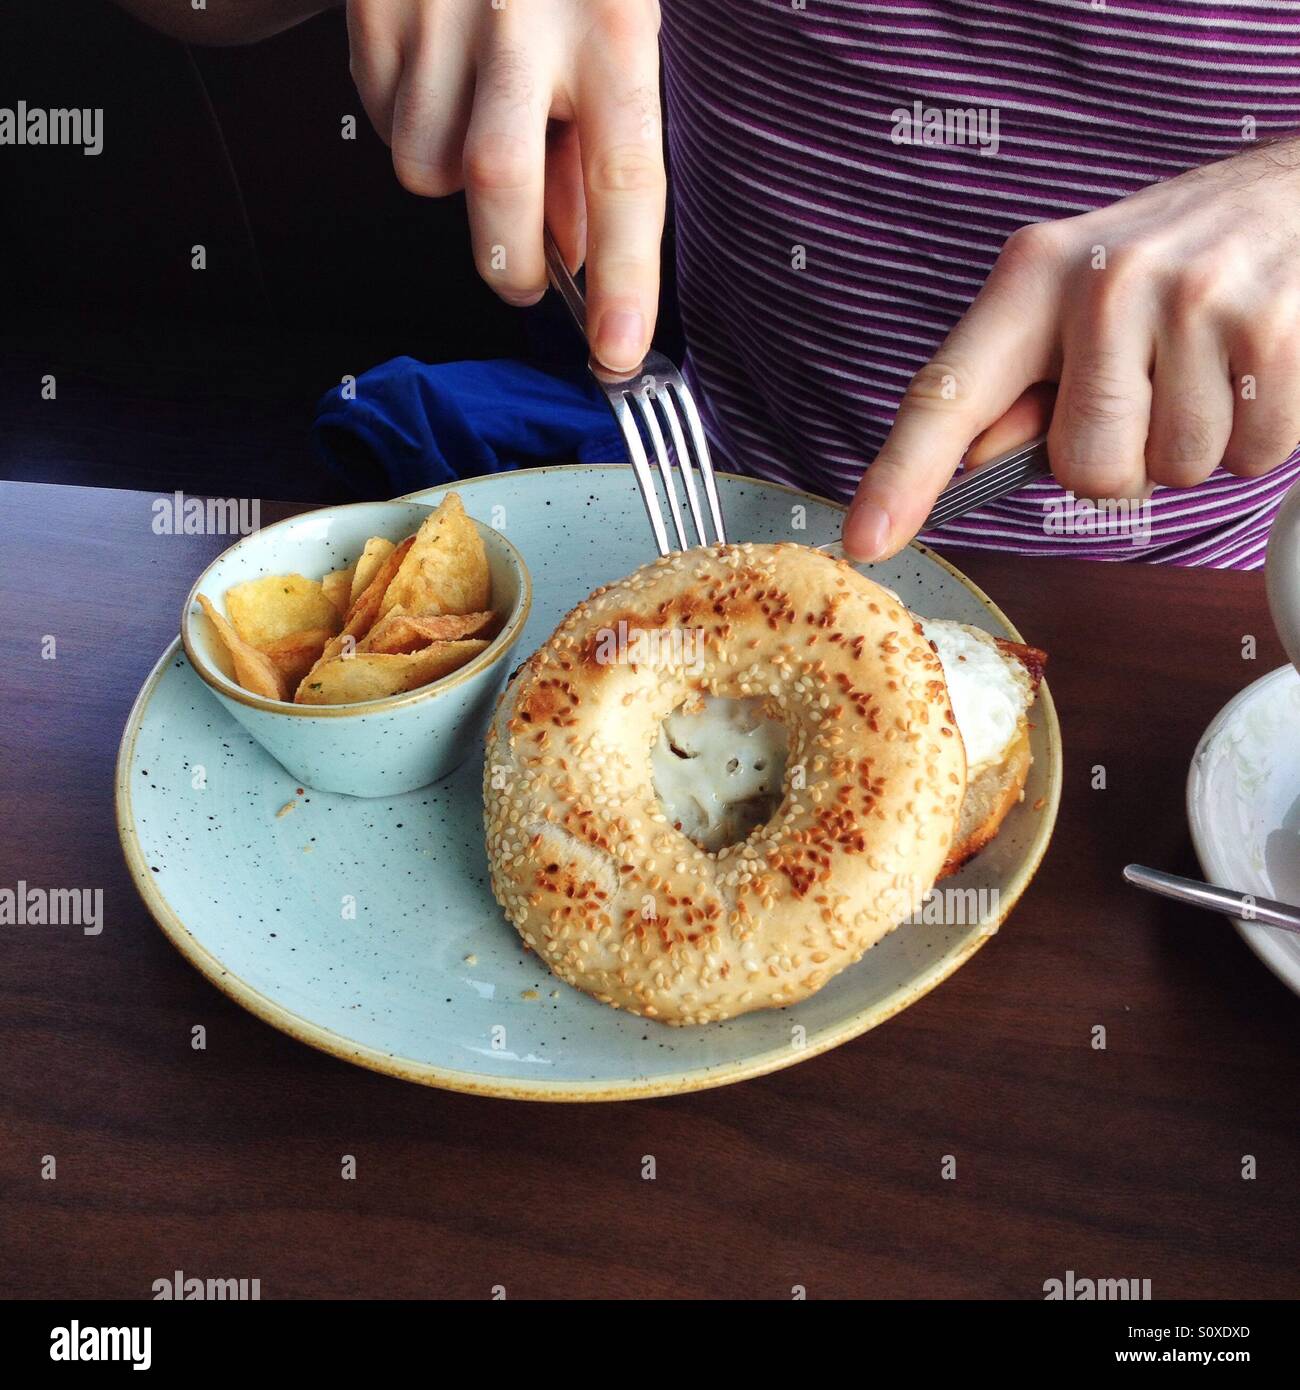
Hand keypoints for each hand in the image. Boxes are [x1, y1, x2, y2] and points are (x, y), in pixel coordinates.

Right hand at [347, 0, 663, 375]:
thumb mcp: (616, 24)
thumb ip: (598, 138)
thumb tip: (579, 253)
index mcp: (612, 18)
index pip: (623, 177)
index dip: (623, 278)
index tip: (617, 352)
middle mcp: (521, 12)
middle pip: (500, 189)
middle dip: (512, 264)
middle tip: (526, 281)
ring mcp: (435, 7)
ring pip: (428, 168)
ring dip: (454, 180)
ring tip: (481, 119)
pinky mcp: (372, 7)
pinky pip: (383, 120)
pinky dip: (412, 126)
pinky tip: (441, 76)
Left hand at [844, 141, 1299, 559]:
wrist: (1295, 193)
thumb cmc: (1172, 263)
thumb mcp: (1076, 302)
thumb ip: (1020, 385)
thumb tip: (975, 459)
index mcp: (1033, 276)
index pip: (948, 391)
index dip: (901, 477)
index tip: (865, 540)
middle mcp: (1105, 280)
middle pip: (1084, 470)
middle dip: (1123, 460)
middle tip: (1153, 393)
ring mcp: (1192, 300)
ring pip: (1172, 471)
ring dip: (1195, 444)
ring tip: (1208, 369)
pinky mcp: (1271, 330)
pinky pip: (1248, 456)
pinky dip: (1257, 435)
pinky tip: (1253, 370)